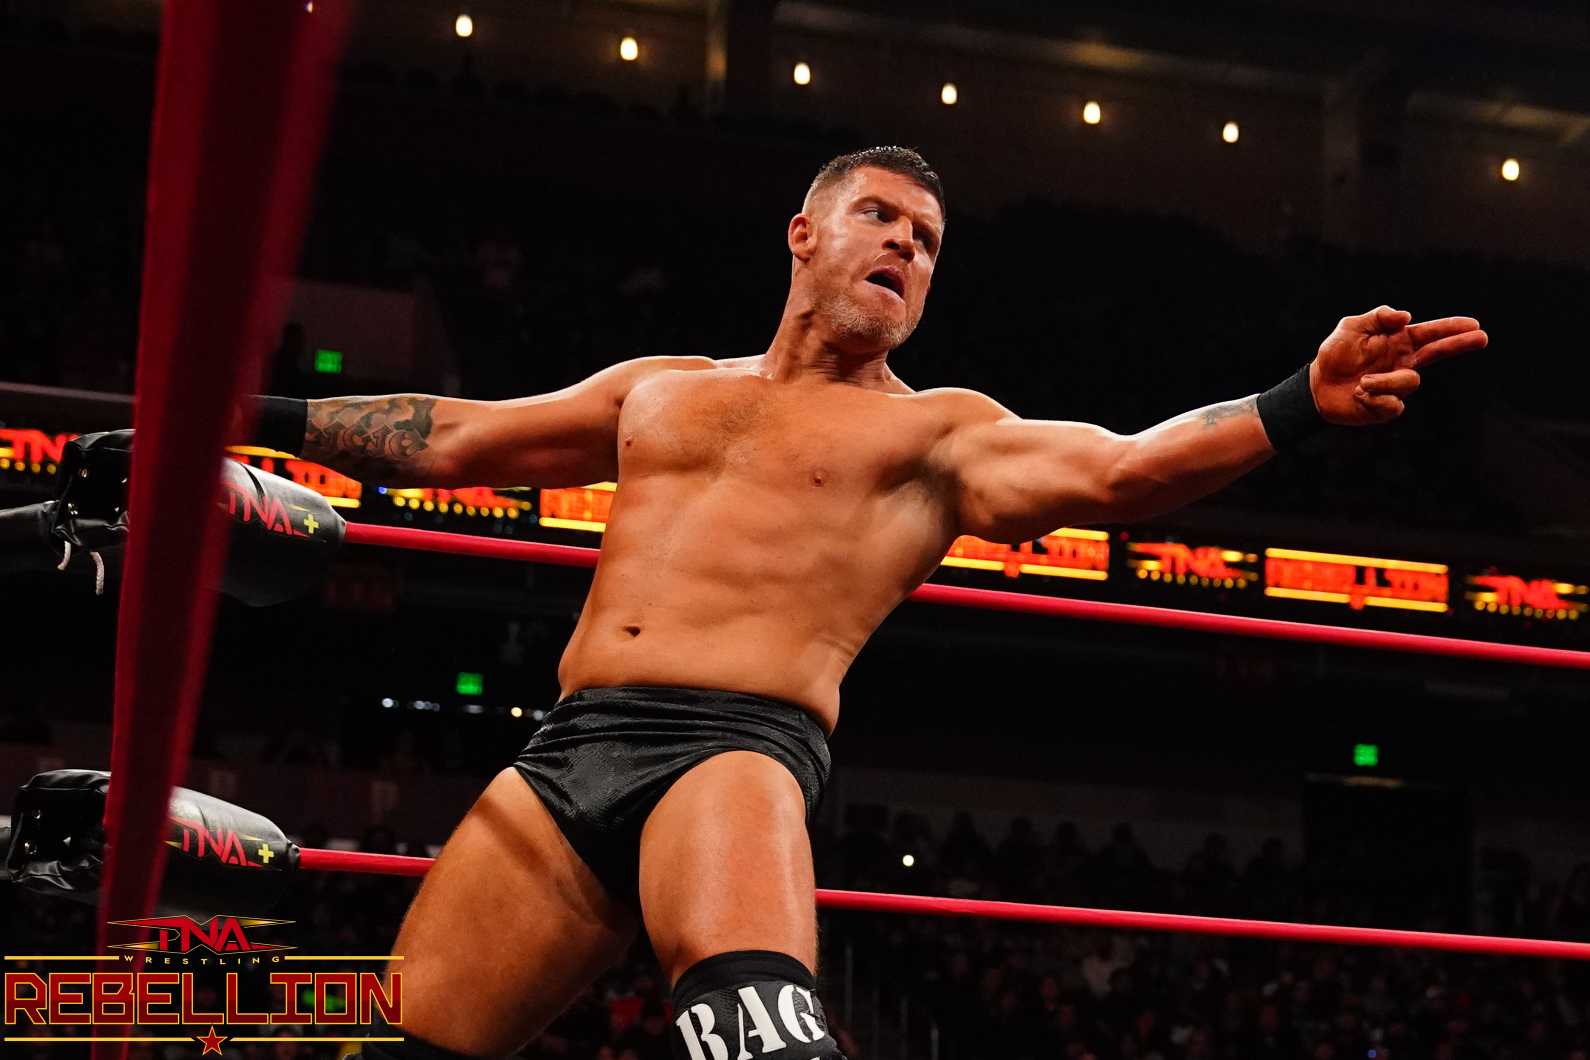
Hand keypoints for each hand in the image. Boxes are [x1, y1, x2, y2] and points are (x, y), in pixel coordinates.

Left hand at [1310, 306, 1487, 424]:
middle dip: (1459, 344)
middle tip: (1481, 337)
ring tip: (1361, 383)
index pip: (1430, 333)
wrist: (1317, 385)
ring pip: (1410, 382)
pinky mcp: (1388, 407)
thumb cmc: (1335, 354)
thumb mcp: (1351, 327)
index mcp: (1398, 342)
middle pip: (1438, 353)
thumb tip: (1406, 316)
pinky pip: (1393, 404)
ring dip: (1385, 382)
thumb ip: (1378, 317)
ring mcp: (1398, 385)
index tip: (1474, 325)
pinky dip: (1373, 399)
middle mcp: (1403, 362)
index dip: (1451, 329)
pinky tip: (1359, 396)